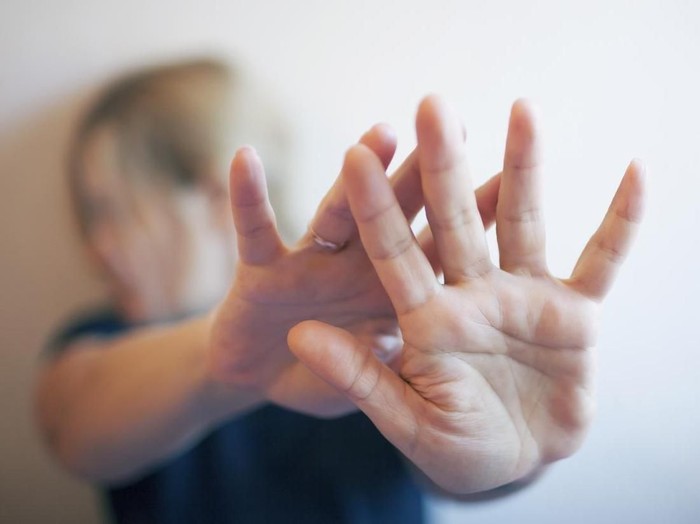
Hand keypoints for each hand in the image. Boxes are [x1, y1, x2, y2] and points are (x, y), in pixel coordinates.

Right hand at [208, 122, 502, 416]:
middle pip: (396, 214)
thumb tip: (422, 340)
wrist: (259, 381)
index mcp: (391, 292)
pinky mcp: (261, 269)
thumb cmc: (323, 376)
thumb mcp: (366, 381)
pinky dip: (246, 198)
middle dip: (423, 173)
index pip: (437, 248)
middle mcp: (357, 266)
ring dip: (357, 176)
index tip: (509, 175)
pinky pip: (255, 230)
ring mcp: (311, 262)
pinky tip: (244, 158)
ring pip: (337, 213)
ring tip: (382, 135)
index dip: (470, 216)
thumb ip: (390, 365)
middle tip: (455, 124)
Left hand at [288, 96, 644, 491]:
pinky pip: (602, 259)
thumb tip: (299, 336)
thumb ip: (358, 377)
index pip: (393, 253)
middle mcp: (471, 293)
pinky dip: (622, 222)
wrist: (518, 461)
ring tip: (523, 109)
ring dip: (524, 168)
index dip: (375, 207)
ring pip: (522, 221)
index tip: (355, 155)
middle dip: (444, 166)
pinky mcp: (574, 311)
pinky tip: (636, 173)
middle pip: (454, 220)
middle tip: (433, 105)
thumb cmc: (456, 446)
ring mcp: (523, 296)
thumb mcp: (406, 418)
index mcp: (425, 318)